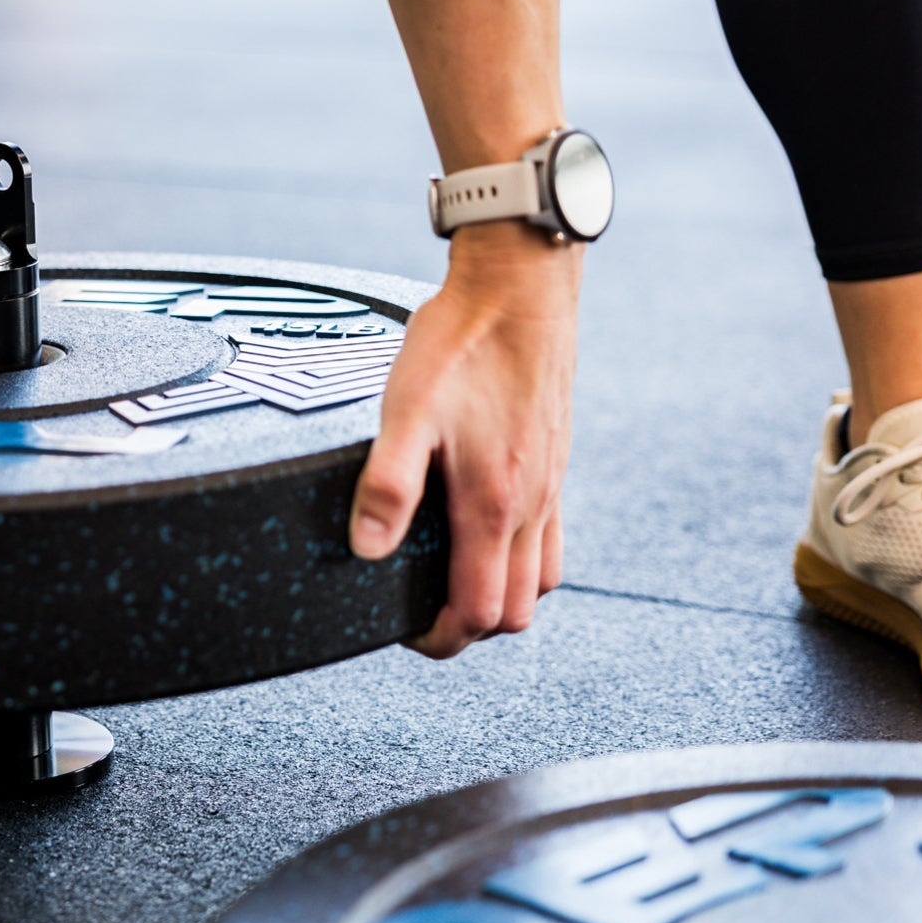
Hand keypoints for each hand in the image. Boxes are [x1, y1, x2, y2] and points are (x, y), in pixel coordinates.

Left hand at [349, 221, 580, 657]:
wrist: (520, 284)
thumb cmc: (459, 343)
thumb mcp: (404, 410)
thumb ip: (387, 485)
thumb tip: (367, 552)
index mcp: (495, 505)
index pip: (479, 612)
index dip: (438, 639)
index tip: (399, 630)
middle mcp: (532, 505)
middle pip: (515, 612)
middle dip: (468, 628)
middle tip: (417, 614)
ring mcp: (550, 485)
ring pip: (540, 580)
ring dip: (499, 597)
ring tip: (448, 581)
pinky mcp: (555, 462)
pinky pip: (551, 538)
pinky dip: (521, 558)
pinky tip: (483, 531)